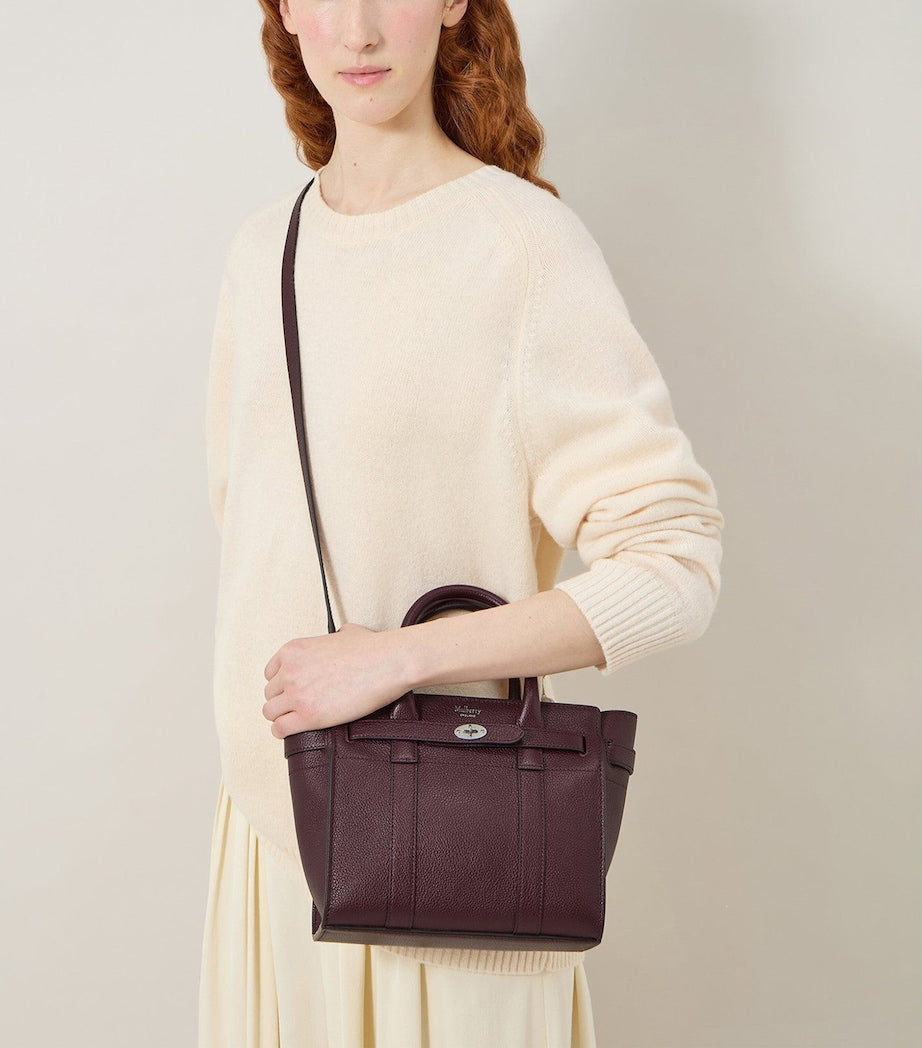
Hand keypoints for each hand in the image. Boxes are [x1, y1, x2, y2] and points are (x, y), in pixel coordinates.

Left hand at [262, 622, 409, 738]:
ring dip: (283, 716)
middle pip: (270, 694)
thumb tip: (340, 639)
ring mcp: (297, 694)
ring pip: (270, 713)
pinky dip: (284, 731)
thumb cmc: (371, 648)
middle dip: (284, 700)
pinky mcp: (309, 715)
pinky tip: (296, 730)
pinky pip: (280, 729)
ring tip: (298, 719)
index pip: (270, 673)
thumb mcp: (343, 633)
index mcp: (293, 650)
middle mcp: (290, 670)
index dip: (283, 684)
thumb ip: (332, 639)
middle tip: (301, 705)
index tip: (293, 690)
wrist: (387, 662)